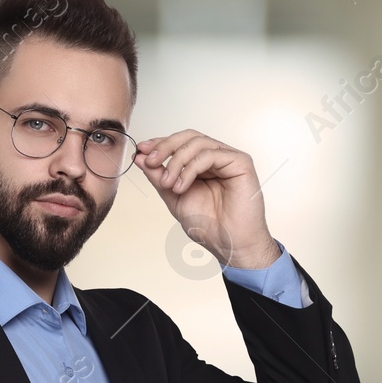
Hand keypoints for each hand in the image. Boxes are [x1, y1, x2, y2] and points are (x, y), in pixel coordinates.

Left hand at [134, 130, 280, 269]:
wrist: (229, 245)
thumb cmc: (208, 225)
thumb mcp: (174, 197)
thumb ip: (159, 177)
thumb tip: (141, 157)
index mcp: (201, 165)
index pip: (180, 143)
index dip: (160, 143)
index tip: (141, 151)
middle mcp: (216, 158)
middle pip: (188, 137)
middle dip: (165, 146)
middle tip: (150, 161)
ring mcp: (229, 159)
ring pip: (197, 143)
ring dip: (176, 161)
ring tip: (168, 183)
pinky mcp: (240, 162)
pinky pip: (210, 155)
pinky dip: (190, 169)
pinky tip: (181, 186)